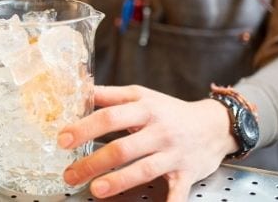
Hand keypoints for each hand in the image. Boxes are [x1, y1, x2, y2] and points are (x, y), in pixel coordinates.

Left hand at [57, 85, 238, 200]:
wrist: (214, 125)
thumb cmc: (170, 111)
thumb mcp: (141, 96)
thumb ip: (109, 95)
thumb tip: (79, 85)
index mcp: (144, 109)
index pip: (110, 117)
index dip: (85, 128)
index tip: (63, 139)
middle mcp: (159, 131)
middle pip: (122, 147)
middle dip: (93, 162)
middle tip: (70, 173)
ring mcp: (173, 154)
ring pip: (144, 169)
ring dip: (118, 181)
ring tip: (95, 189)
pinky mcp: (187, 174)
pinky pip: (177, 192)